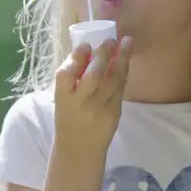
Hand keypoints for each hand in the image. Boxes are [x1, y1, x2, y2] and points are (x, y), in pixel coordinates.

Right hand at [53, 37, 132, 152]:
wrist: (79, 149)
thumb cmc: (69, 118)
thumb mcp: (63, 100)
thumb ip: (73, 79)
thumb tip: (89, 51)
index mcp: (63, 98)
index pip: (66, 74)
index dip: (76, 58)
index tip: (85, 45)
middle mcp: (81, 103)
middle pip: (94, 75)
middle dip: (103, 55)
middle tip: (110, 40)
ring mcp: (100, 109)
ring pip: (113, 80)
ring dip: (121, 59)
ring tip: (126, 43)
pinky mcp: (114, 113)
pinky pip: (120, 89)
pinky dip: (123, 73)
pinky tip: (125, 61)